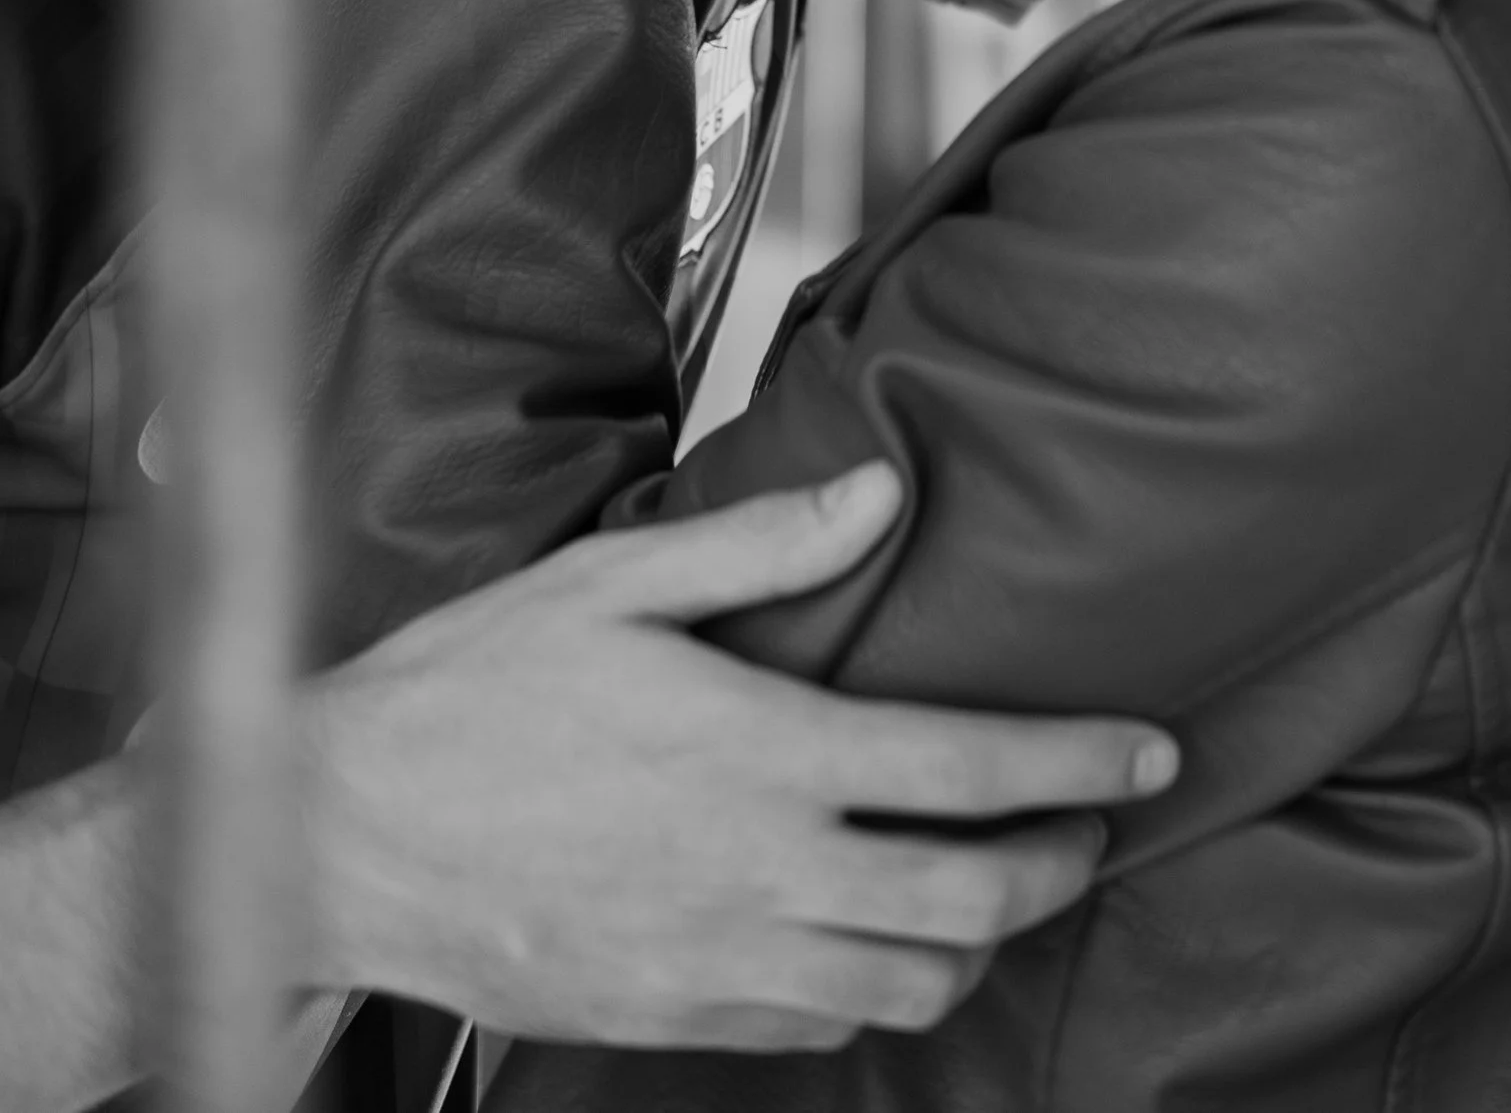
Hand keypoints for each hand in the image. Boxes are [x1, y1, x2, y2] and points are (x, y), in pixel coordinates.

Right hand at [302, 465, 1178, 1051]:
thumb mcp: (614, 582)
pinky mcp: (673, 1022)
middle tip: (1094, 825)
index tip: (1155, 752)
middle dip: (1060, 866)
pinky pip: (823, 1030)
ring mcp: (718, 963)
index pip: (968, 770)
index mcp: (760, 752)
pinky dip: (883, 992)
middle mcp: (759, 873)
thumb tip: (887, 492)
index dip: (1082, 763)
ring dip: (980, 941)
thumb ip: (763, 547)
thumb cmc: (477, 690)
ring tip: (999, 882)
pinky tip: (882, 940)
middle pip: (969, 899)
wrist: (343, 839)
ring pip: (910, 985)